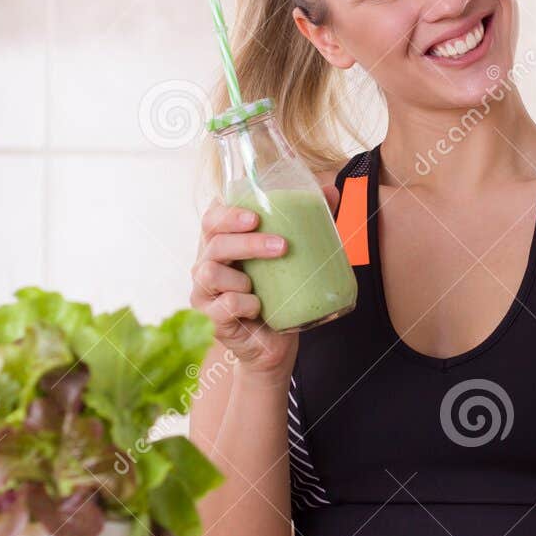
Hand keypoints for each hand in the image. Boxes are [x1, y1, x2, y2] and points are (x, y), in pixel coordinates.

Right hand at [189, 184, 339, 376]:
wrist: (274, 345)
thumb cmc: (278, 296)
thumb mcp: (293, 257)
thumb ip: (308, 222)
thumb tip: (331, 190)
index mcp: (222, 244)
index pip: (212, 218)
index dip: (228, 213)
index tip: (257, 215)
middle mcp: (206, 264)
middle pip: (215, 242)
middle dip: (248, 242)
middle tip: (282, 246)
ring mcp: (204, 293)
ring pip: (211, 272)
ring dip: (243, 277)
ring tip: (261, 286)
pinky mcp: (211, 319)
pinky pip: (224, 305)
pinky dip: (244, 304)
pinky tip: (258, 308)